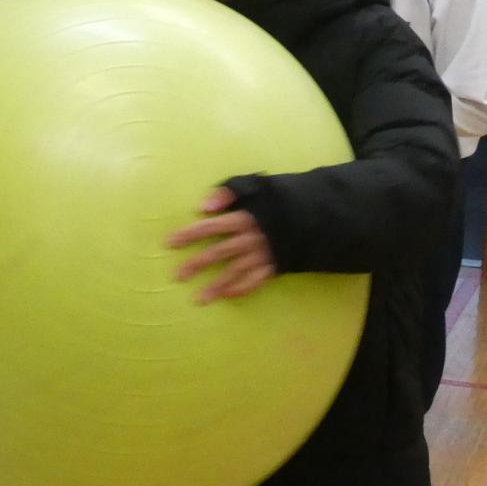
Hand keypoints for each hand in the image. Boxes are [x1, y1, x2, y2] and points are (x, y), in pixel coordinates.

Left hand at [167, 187, 277, 303]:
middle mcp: (251, 238)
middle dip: (197, 265)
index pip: (210, 227)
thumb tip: (203, 206)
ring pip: (236, 272)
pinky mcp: (276, 266)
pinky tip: (226, 297)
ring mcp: (263, 254)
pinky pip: (256, 281)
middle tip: (178, 276)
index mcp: (244, 218)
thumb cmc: (280, 198)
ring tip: (199, 299)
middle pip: (219, 253)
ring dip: (217, 286)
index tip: (169, 243)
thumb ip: (228, 191)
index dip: (189, 234)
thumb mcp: (256, 186)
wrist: (317, 214)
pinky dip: (241, 290)